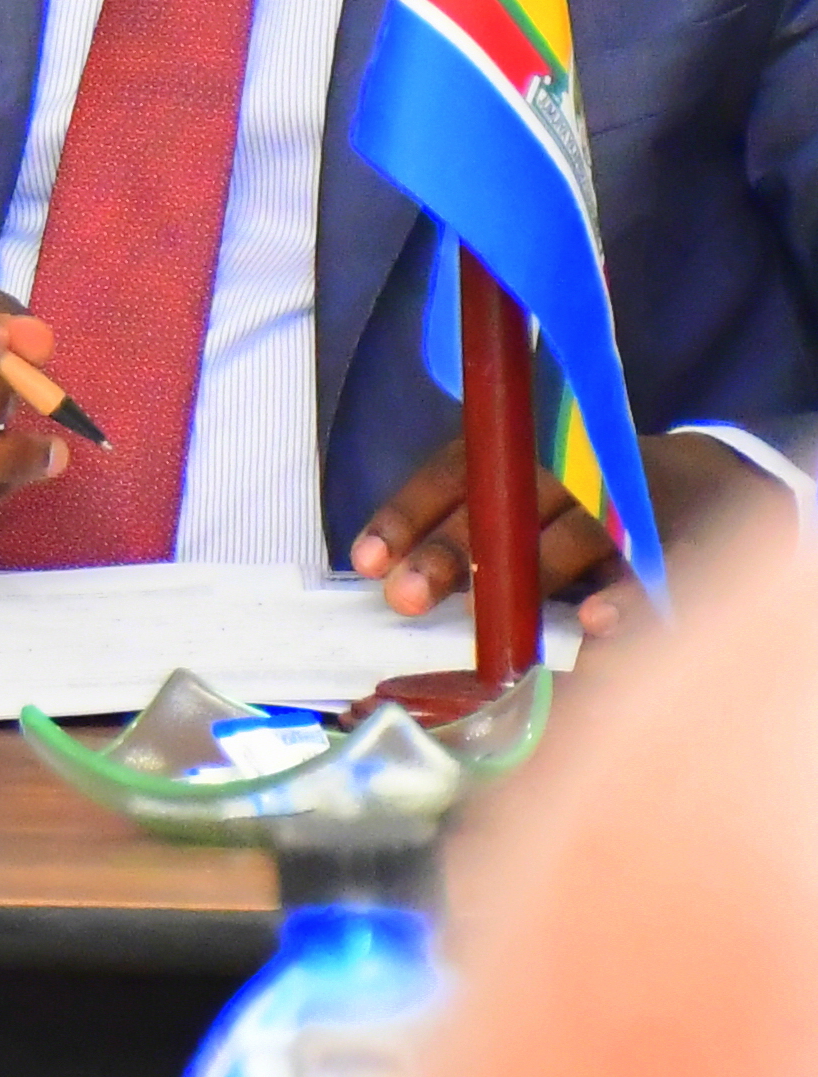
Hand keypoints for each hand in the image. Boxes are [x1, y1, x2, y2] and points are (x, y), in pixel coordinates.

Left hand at [352, 426, 799, 640]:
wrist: (710, 481)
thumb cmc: (588, 502)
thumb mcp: (526, 501)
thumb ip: (473, 535)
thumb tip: (395, 580)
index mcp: (523, 451)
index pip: (454, 472)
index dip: (407, 513)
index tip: (366, 561)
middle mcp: (572, 465)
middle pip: (506, 503)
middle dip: (453, 552)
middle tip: (407, 597)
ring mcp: (629, 497)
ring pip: (576, 530)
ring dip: (532, 572)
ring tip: (492, 616)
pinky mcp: (684, 535)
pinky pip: (656, 565)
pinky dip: (626, 595)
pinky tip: (595, 626)